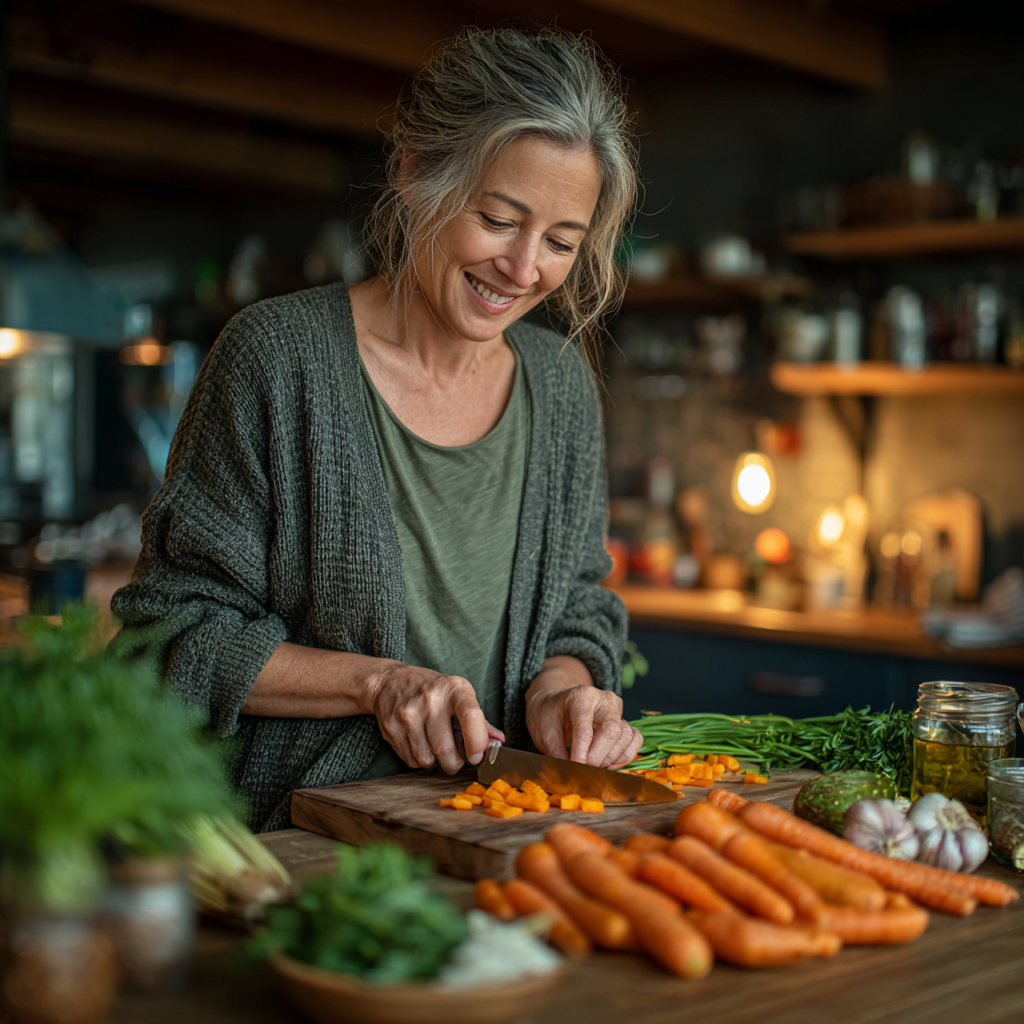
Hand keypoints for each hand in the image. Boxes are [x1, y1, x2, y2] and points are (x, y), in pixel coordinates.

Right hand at [361, 662, 503, 773]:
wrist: (389, 682)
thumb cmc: (431, 691)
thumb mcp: (459, 696)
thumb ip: (480, 721)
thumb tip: (498, 743)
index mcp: (454, 689)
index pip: (471, 716)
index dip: (477, 742)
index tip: (477, 756)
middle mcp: (430, 699)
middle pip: (445, 748)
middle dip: (454, 762)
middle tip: (455, 758)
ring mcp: (408, 713)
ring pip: (426, 759)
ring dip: (434, 761)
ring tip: (433, 745)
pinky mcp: (392, 728)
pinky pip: (411, 760)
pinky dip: (418, 759)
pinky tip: (418, 743)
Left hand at [525, 657, 643, 768]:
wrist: (556, 703)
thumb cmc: (549, 715)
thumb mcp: (545, 732)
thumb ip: (556, 753)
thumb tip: (569, 774)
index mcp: (581, 697)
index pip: (585, 730)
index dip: (581, 755)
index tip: (576, 770)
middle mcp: (604, 700)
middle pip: (612, 731)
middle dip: (598, 757)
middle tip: (585, 769)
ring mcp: (617, 709)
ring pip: (626, 736)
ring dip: (611, 758)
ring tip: (593, 764)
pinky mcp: (625, 720)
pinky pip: (635, 740)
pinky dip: (624, 756)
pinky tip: (607, 762)